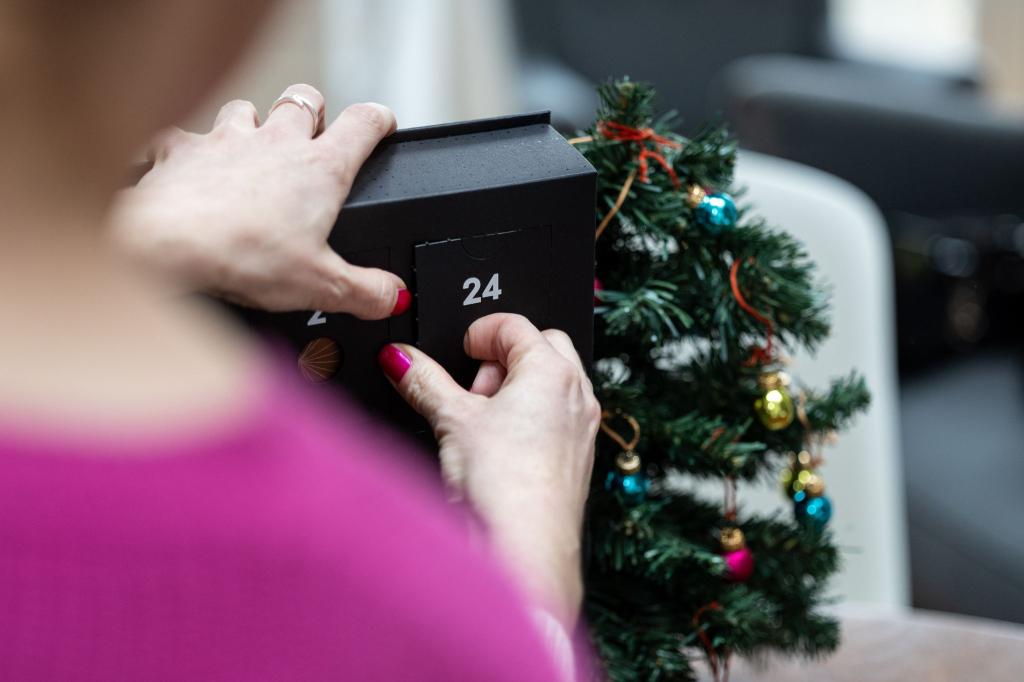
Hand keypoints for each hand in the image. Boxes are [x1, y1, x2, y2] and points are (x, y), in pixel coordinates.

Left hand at [108, 84, 409, 318]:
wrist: (162, 245)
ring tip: (252, 148)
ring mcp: (223, 140)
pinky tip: (183, 168)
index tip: (383, 125)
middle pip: (304, 98)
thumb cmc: (242, 256)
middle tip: (315, 132)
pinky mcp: (178, 150)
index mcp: (319, 168)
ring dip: (252, 123)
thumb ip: (366, 292)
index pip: (364, 123)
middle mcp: (274, 141)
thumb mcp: (320, 286)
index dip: (380, 120)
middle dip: (313, 111)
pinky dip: (185, 149)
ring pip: (245, 108)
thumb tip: (394, 297)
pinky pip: (182, 136)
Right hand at [378, 314, 599, 627]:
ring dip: (516, 386)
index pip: (515, 325)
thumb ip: (423, 380)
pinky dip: (529, 416)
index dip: (480, 332)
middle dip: (502, 358)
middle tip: (471, 388)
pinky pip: (557, 416)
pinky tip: (499, 446)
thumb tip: (400, 358)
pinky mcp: (577, 456)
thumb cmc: (503, 485)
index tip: (460, 349)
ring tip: (481, 419)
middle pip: (542, 346)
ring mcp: (581, 426)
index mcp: (551, 370)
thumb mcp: (452, 420)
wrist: (527, 549)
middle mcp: (576, 393)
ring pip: (552, 382)